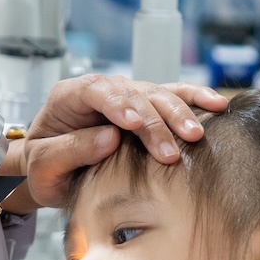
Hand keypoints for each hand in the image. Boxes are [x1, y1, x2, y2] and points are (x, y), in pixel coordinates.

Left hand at [13, 76, 227, 208]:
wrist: (51, 170)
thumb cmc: (43, 167)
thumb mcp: (42, 165)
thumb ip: (69, 150)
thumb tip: (110, 137)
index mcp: (69, 96)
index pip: (95, 91)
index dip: (117, 105)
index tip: (132, 125)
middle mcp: (100, 89)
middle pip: (132, 94)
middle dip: (153, 121)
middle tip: (170, 153)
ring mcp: (125, 96)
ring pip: (156, 93)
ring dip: (178, 113)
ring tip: (194, 136)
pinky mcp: (145, 106)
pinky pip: (173, 95)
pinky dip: (195, 98)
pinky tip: (216, 105)